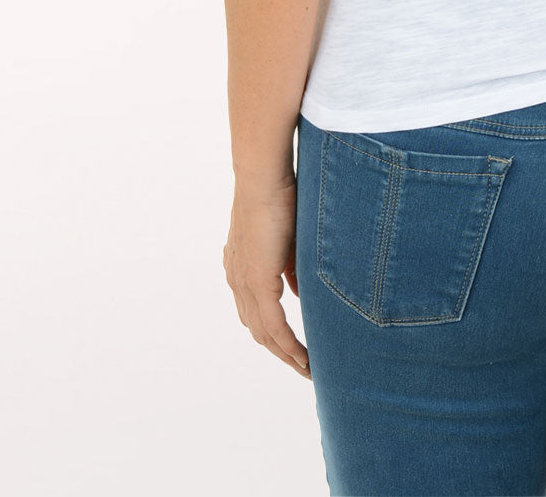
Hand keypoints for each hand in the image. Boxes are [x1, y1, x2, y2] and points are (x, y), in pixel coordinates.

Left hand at [223, 175, 310, 378]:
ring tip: (307, 368)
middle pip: (258, 329)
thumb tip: (298, 293)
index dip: (274, 333)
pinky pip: (273, 325)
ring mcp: (245, 282)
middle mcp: (238, 279)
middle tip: (304, 367)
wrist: (264, 176)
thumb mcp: (288, 238)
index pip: (255, 311)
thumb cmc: (279, 196)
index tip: (294, 348)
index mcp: (241, 268)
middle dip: (281, 352)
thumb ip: (290, 268)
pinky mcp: (257, 281)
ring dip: (286, 354)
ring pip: (264, 333)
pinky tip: (302, 357)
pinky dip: (288, 345)